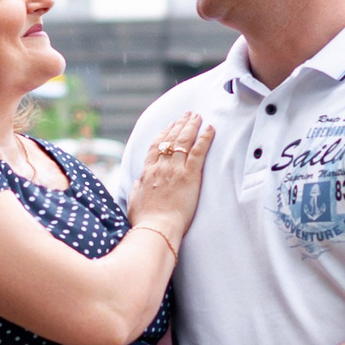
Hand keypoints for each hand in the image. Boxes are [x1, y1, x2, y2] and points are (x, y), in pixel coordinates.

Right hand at [128, 114, 212, 243]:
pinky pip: (199, 152)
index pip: (156, 146)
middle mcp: (161, 167)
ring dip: (192, 126)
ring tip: (198, 116)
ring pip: (184, 141)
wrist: (156, 229)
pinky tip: (210, 128)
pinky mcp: (189, 176)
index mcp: (147, 173)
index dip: (164, 133)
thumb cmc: (145, 221)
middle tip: (188, 114)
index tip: (170, 125)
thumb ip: (136, 189)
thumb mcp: (134, 202)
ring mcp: (175, 170)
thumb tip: (138, 183)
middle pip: (171, 139)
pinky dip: (205, 138)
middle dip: (180, 124)